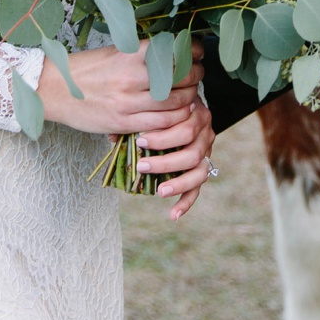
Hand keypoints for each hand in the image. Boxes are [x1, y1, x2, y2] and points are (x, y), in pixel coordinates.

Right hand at [36, 44, 200, 140]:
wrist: (53, 89)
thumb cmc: (85, 69)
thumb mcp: (113, 52)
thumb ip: (140, 55)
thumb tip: (173, 53)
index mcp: (129, 54)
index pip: (173, 51)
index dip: (192, 52)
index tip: (197, 53)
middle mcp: (130, 75)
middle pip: (180, 76)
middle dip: (195, 76)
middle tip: (198, 75)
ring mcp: (127, 101)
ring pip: (175, 102)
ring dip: (189, 99)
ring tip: (191, 95)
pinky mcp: (123, 122)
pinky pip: (160, 123)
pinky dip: (175, 119)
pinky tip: (178, 115)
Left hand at [137, 81, 214, 221]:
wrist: (183, 104)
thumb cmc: (162, 106)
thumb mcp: (152, 108)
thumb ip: (136, 120)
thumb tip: (112, 139)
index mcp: (194, 114)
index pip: (184, 128)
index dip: (163, 137)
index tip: (139, 142)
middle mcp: (205, 132)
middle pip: (192, 151)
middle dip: (166, 162)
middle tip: (142, 166)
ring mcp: (206, 151)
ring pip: (199, 171)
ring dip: (179, 183)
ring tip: (160, 192)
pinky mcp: (203, 168)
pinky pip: (198, 188)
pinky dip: (186, 202)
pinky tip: (173, 215)